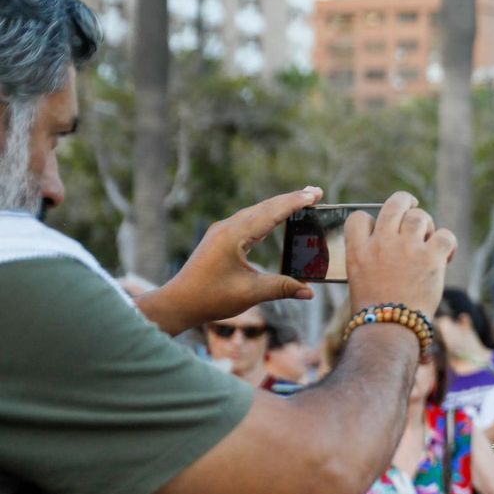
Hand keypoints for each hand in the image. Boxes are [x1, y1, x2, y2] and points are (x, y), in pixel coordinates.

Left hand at [136, 186, 324, 334]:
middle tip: (315, 192)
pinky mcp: (220, 239)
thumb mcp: (250, 293)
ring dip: (279, 206)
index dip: (295, 203)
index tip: (315, 194)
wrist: (178, 302)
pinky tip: (275, 218)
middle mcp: (227, 227)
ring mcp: (222, 231)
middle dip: (291, 199)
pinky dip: (267, 216)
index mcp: (234, 235)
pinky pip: (248, 221)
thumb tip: (309, 292)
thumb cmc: (210, 297)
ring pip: (256, 212)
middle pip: (265, 207)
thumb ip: (282, 288)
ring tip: (301, 201)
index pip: (271, 213)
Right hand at [344, 191, 456, 315]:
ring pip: (420, 216)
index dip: (372, 220)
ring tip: (429, 241)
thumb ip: (372, 258)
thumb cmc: (375, 312)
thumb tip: (391, 248)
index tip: (380, 229)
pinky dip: (448, 242)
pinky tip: (446, 256)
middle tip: (414, 208)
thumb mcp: (360, 279)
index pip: (360, 217)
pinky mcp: (430, 257)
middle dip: (405, 202)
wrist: (389, 329)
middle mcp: (381, 242)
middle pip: (395, 203)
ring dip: (427, 225)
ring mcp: (407, 247)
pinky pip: (445, 235)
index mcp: (358, 249)